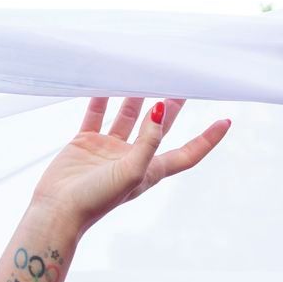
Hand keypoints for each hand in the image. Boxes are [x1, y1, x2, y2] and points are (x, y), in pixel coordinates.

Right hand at [27, 97, 228, 232]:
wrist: (57, 211)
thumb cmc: (97, 200)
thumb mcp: (132, 172)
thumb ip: (148, 141)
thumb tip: (160, 109)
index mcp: (150, 170)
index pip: (187, 153)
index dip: (207, 139)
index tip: (225, 121)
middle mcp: (133, 157)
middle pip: (159, 126)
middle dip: (172, 105)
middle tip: (183, 78)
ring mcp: (109, 149)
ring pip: (128, 116)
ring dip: (136, 96)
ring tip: (146, 70)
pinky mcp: (86, 142)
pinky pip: (96, 114)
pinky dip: (101, 98)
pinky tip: (106, 80)